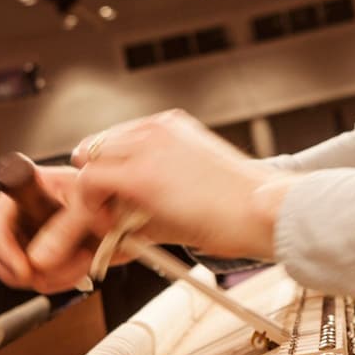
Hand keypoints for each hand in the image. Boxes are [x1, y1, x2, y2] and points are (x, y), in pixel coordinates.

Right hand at [0, 164, 132, 292]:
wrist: (133, 214)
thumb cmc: (112, 195)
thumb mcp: (90, 206)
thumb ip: (62, 232)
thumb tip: (37, 262)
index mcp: (29, 188)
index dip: (2, 246)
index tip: (23, 267)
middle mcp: (22, 211)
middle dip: (20, 270)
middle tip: (45, 275)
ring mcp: (28, 235)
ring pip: (12, 270)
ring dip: (47, 277)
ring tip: (79, 264)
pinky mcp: (40, 256)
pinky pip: (34, 280)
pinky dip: (56, 282)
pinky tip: (79, 268)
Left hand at [39, 110, 295, 277]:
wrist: (266, 211)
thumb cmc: (243, 207)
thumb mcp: (195, 182)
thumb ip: (159, 189)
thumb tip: (128, 215)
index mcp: (170, 127)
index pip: (115, 140)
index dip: (107, 172)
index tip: (108, 197)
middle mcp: (155, 129)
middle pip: (96, 149)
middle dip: (94, 184)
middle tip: (102, 215)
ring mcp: (145, 149)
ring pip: (87, 165)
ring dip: (89, 198)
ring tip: (106, 226)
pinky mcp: (139, 176)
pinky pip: (89, 185)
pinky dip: (88, 208)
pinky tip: (106, 228)